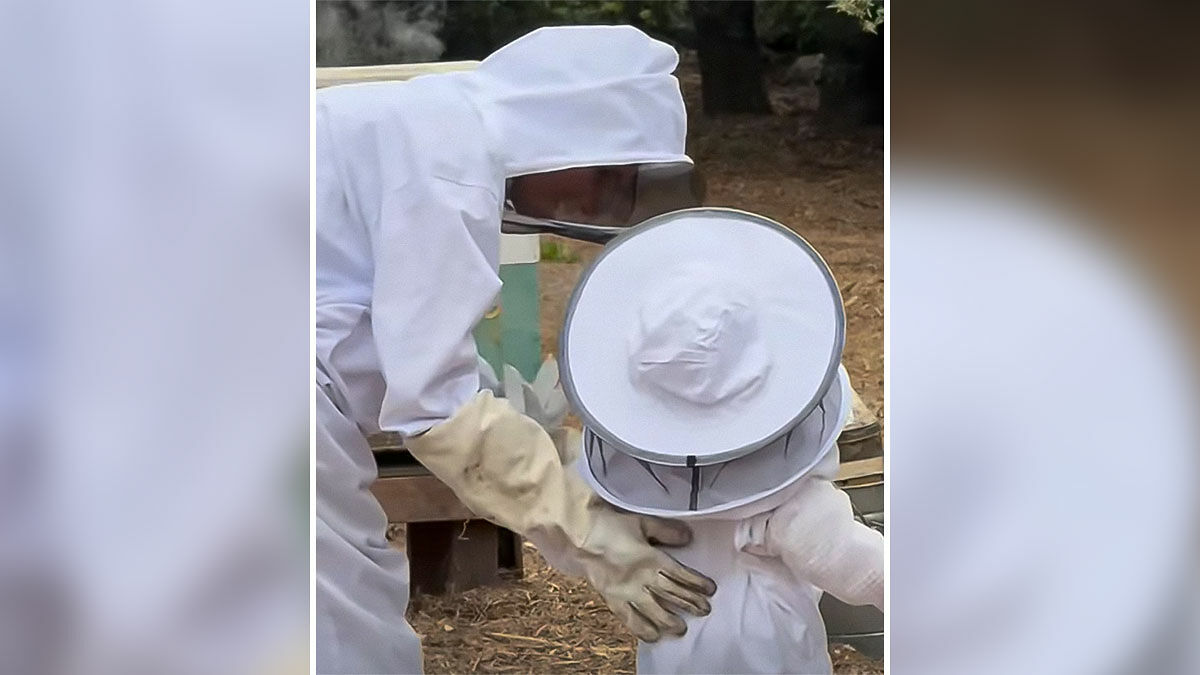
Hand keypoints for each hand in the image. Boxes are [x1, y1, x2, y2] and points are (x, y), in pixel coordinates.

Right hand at [570, 499, 716, 641]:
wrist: (581, 537)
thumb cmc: (612, 526)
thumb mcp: (642, 522)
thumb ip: (667, 531)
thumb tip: (689, 537)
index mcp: (652, 558)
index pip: (681, 575)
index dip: (697, 583)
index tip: (710, 590)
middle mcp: (643, 579)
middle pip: (672, 595)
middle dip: (691, 603)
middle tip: (705, 610)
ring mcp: (628, 592)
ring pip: (655, 612)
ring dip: (670, 621)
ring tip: (682, 628)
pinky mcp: (613, 600)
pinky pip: (630, 620)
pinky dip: (642, 630)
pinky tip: (653, 636)